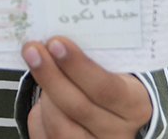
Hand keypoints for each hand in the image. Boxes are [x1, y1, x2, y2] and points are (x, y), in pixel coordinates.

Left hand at [23, 37, 152, 138]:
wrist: (117, 114)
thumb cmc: (113, 83)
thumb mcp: (116, 70)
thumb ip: (95, 58)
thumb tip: (56, 39)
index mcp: (135, 105)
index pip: (106, 88)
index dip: (78, 66)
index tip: (56, 42)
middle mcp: (119, 133)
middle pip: (78, 107)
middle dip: (51, 76)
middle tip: (32, 50)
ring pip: (60, 128)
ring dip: (45, 97)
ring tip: (39, 71)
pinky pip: (45, 137)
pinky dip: (38, 116)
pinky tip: (42, 98)